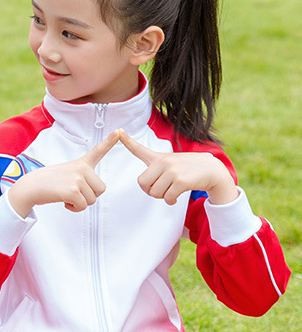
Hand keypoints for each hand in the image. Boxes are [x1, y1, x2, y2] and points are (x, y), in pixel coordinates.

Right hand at [8, 129, 119, 215]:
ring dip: (80, 203)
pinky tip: (64, 202)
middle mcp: (81, 169)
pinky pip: (82, 206)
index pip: (98, 151)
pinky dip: (74, 208)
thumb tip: (92, 194)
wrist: (30, 187)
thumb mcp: (67, 174)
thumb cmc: (48, 183)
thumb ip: (82, 180)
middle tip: (72, 193)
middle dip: (88, 196)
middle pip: (100, 190)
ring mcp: (77, 179)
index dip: (110, 141)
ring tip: (66, 196)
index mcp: (81, 163)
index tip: (119, 131)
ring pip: (92, 199)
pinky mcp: (72, 191)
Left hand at [119, 131, 237, 204]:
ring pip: (155, 193)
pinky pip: (167, 198)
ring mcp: (172, 170)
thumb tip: (145, 186)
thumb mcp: (171, 163)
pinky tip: (176, 196)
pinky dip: (171, 201)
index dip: (127, 141)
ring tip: (171, 190)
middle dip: (150, 191)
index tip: (118, 131)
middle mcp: (163, 162)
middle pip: (142, 184)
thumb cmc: (188, 169)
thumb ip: (156, 171)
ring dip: (162, 197)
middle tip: (161, 189)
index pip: (139, 149)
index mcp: (158, 158)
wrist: (212, 170)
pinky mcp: (181, 180)